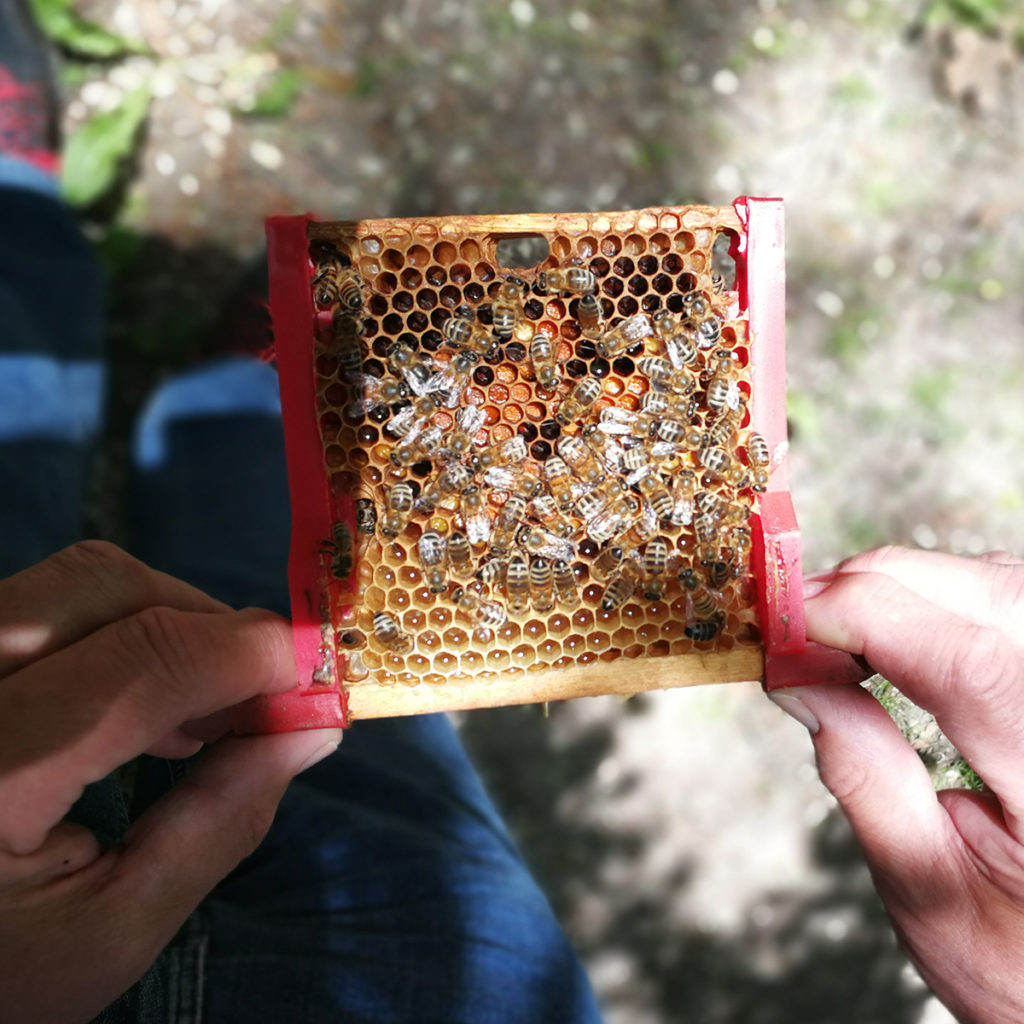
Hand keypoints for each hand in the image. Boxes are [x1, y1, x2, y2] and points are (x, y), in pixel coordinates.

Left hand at [0, 541, 341, 1023]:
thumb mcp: (113, 930)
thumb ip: (220, 819)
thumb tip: (312, 731)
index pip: (145, 661)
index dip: (250, 651)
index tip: (315, 674)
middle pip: (102, 588)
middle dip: (205, 623)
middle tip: (254, 695)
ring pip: (71, 584)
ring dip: (162, 623)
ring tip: (196, 710)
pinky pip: (42, 608)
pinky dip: (114, 633)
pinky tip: (136, 705)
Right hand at [770, 545, 1023, 1023]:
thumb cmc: (1023, 967)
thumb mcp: (930, 891)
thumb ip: (864, 775)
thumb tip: (795, 678)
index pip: (965, 657)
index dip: (859, 615)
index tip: (783, 623)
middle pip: (983, 594)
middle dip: (872, 588)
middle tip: (798, 627)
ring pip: (994, 581)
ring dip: (904, 589)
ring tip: (840, 637)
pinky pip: (1006, 600)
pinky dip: (940, 597)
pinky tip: (900, 634)